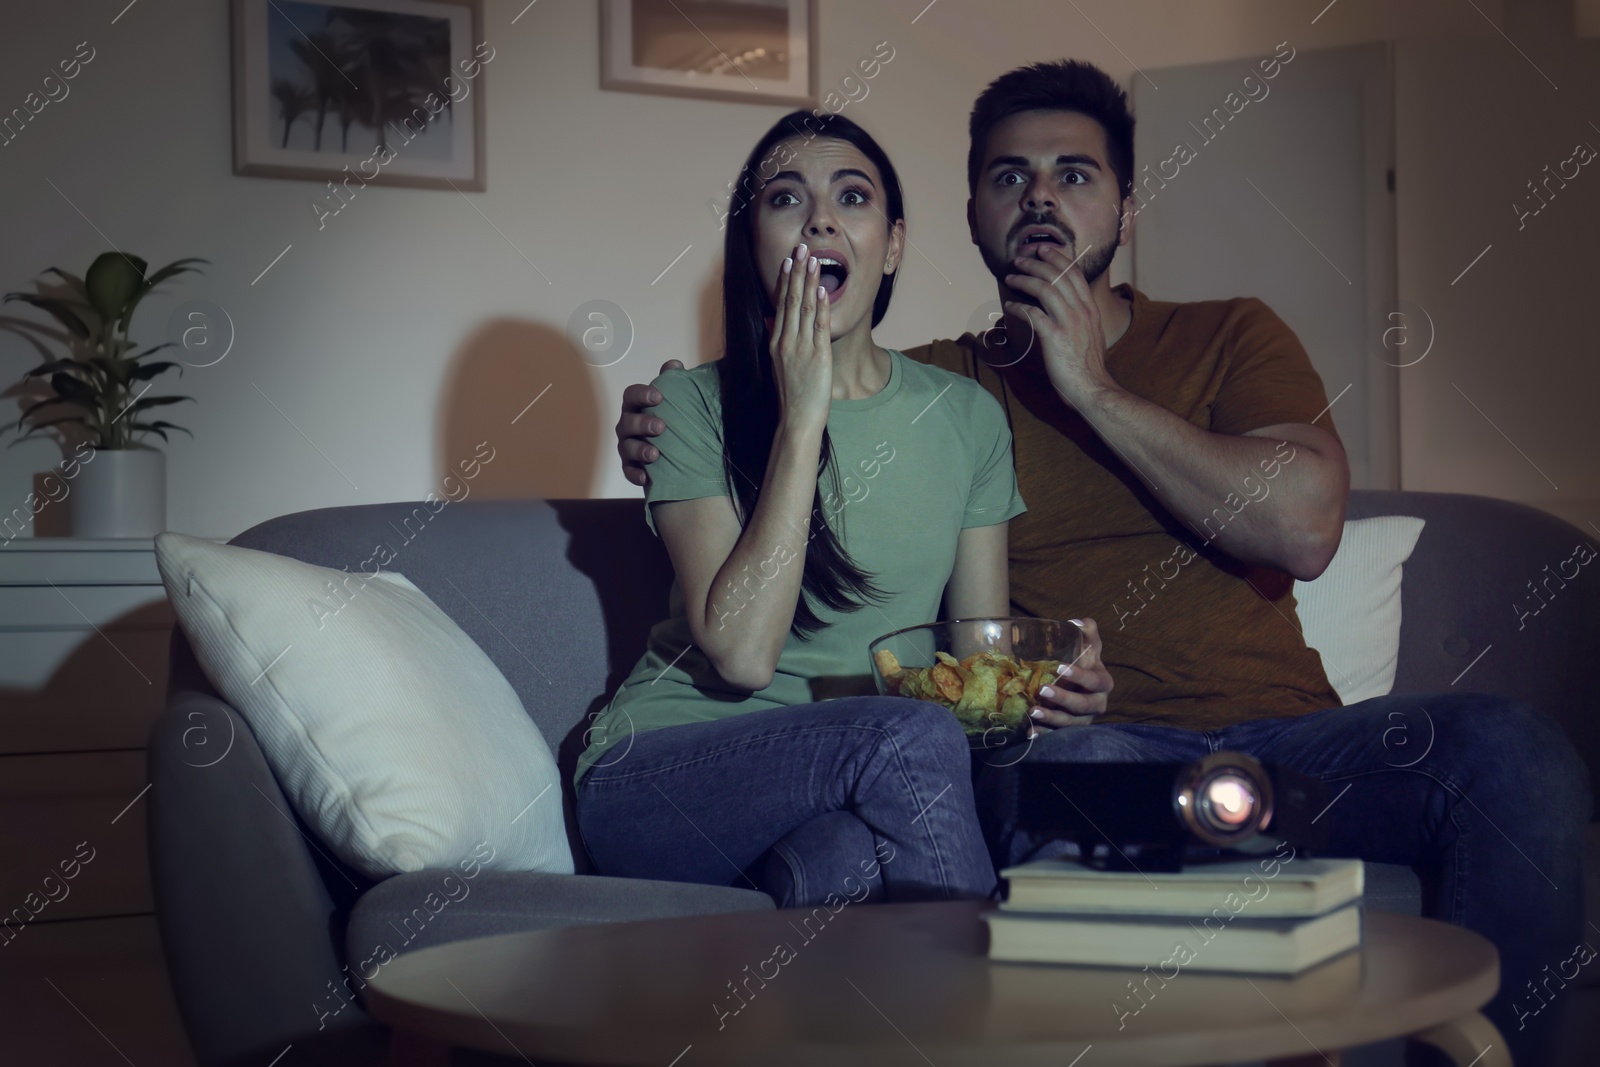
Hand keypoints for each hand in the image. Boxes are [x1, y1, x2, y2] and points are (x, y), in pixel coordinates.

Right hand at [616, 359, 684, 486]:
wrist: (678, 450)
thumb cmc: (672, 420)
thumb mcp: (676, 400)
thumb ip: (674, 382)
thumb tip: (674, 365)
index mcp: (637, 406)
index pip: (631, 395)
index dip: (641, 394)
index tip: (658, 396)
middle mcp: (628, 425)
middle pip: (627, 422)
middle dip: (642, 424)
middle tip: (661, 427)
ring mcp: (627, 446)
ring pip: (626, 447)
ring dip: (639, 450)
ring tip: (655, 455)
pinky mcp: (631, 467)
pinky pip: (627, 471)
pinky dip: (634, 474)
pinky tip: (645, 478)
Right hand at [769, 242, 831, 432]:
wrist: (797, 420)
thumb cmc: (792, 396)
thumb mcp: (780, 366)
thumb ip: (781, 343)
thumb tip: (777, 324)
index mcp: (776, 343)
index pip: (780, 304)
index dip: (785, 280)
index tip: (788, 260)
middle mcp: (786, 342)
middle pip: (790, 300)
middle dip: (796, 271)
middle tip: (801, 248)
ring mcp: (801, 348)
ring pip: (804, 308)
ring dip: (809, 282)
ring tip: (814, 260)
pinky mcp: (818, 357)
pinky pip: (819, 326)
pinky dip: (820, 306)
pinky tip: (823, 289)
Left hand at [1003, 245, 1114, 410]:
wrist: (1093, 388)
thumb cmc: (1088, 366)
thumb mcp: (1091, 334)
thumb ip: (1080, 317)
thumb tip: (1062, 308)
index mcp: (1091, 309)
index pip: (1075, 273)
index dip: (1058, 258)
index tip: (1043, 249)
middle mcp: (1082, 311)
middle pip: (1058, 275)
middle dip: (1036, 263)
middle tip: (1019, 259)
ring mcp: (1070, 323)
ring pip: (1045, 289)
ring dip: (1024, 279)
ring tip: (1011, 277)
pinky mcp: (1055, 337)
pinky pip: (1033, 314)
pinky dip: (1019, 307)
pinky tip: (1010, 306)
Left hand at [1026, 617, 1112, 737]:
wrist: (1080, 683)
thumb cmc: (1085, 662)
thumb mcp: (1089, 646)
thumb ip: (1087, 630)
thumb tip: (1076, 621)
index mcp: (1103, 683)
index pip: (1094, 681)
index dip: (1079, 675)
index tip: (1059, 667)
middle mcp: (1097, 704)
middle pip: (1082, 705)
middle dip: (1063, 698)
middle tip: (1043, 689)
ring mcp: (1084, 720)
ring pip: (1070, 723)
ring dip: (1051, 718)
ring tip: (1032, 712)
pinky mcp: (1071, 730)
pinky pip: (1058, 735)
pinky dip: (1044, 735)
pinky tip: (1030, 732)